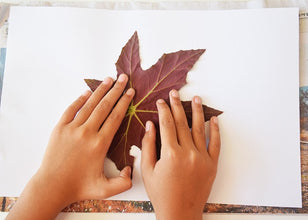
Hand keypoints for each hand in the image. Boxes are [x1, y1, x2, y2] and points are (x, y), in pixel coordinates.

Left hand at [6, 74, 133, 219]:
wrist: (52, 186)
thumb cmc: (79, 187)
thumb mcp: (105, 189)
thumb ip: (123, 182)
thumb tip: (131, 169)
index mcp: (100, 144)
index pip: (116, 117)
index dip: (124, 102)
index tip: (130, 92)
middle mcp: (87, 132)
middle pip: (105, 106)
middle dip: (116, 90)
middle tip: (123, 78)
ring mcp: (72, 129)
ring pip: (90, 105)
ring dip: (100, 91)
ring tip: (109, 79)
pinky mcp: (60, 128)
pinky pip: (71, 109)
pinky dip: (80, 99)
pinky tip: (87, 92)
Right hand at [141, 90, 219, 219]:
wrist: (180, 213)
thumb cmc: (161, 194)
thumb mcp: (148, 171)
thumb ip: (148, 146)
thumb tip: (150, 125)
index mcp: (171, 154)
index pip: (166, 124)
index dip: (163, 110)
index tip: (160, 101)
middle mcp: (188, 153)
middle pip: (181, 123)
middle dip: (176, 105)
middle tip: (174, 93)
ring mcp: (202, 158)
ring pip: (200, 128)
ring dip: (197, 112)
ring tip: (195, 98)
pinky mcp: (212, 164)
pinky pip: (216, 143)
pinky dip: (216, 130)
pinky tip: (214, 119)